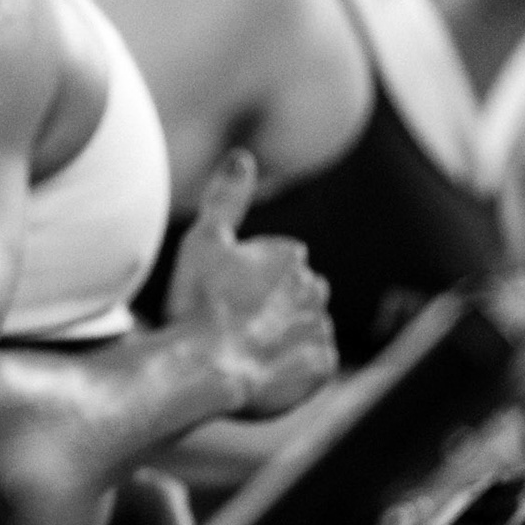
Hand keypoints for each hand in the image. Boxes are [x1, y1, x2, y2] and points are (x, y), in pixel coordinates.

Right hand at [165, 149, 336, 417]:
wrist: (205, 367)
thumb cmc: (200, 299)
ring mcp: (321, 330)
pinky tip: (260, 367)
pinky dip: (292, 365)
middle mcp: (316, 289)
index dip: (246, 275)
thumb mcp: (203, 238)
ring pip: (302, 327)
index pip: (277, 260)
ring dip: (281, 333)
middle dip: (271, 303)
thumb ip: (227, 197)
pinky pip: (311, 363)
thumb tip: (242, 157)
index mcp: (291, 256)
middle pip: (293, 293)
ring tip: (242, 347)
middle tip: (231, 320)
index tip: (221, 291)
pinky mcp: (324, 368)